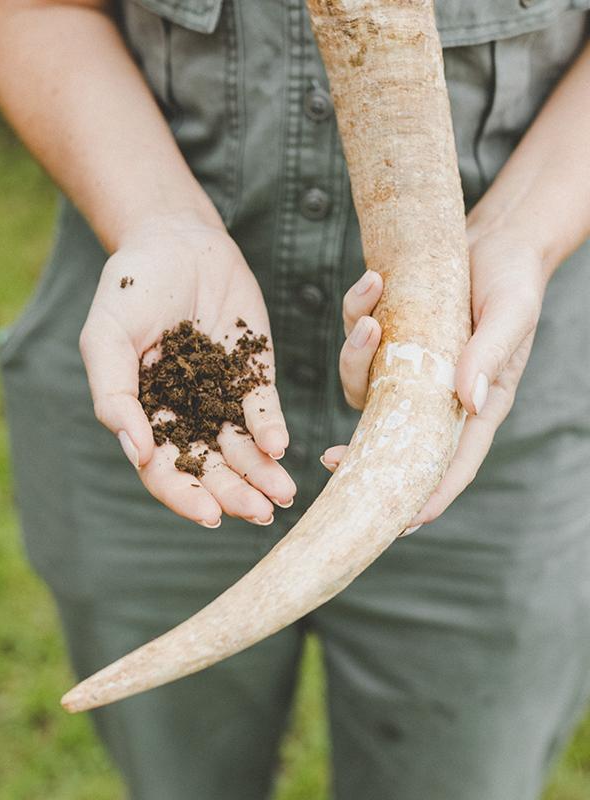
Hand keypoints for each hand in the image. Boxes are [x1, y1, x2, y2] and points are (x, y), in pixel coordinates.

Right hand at [79, 212, 295, 527]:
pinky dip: (272, 429)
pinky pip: (262, 408)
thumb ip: (113, 393)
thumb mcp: (107, 336)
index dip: (183, 494)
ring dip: (262, 473)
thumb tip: (136, 453)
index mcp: (144, 413)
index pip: (162, 467)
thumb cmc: (133, 287)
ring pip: (242, 447)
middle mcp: (184, 412)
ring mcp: (220, 394)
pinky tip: (280, 446)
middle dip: (234, 494)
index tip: (208, 515)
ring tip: (283, 494)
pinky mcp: (252, 371)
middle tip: (260, 513)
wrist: (178, 239)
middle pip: (209, 466)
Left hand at [320, 224, 546, 530]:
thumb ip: (490, 355)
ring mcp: (406, 366)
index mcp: (474, 404)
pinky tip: (371, 283)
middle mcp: (434, 394)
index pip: (449, 464)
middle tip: (328, 458)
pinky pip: (359, 339)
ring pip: (363, 384)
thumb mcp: (510, 314)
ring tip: (371, 314)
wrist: (494, 240)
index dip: (424, 498)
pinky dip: (358, 313)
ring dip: (356, 352)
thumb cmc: (511, 280)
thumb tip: (470, 401)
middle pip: (391, 436)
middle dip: (358, 453)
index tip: (394, 525)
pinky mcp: (388, 337)